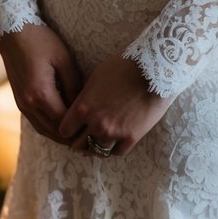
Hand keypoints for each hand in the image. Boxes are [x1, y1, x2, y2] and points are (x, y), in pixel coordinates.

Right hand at [0, 23, 83, 145]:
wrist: (14, 32)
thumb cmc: (41, 41)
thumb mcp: (64, 59)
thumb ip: (74, 84)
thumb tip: (82, 105)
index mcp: (40, 94)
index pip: (63, 122)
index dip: (79, 129)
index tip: (94, 129)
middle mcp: (28, 104)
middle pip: (52, 131)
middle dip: (70, 136)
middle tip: (90, 137)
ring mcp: (21, 104)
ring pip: (43, 129)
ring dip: (59, 134)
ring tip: (78, 133)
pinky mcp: (19, 101)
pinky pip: (36, 121)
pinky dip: (49, 126)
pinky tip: (62, 122)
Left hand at [57, 52, 172, 155]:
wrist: (153, 69)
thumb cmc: (123, 66)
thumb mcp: (96, 78)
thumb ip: (85, 97)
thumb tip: (79, 108)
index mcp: (83, 108)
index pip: (64, 130)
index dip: (68, 128)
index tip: (73, 126)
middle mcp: (95, 124)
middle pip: (78, 146)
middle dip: (80, 140)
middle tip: (85, 136)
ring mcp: (113, 133)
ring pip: (97, 152)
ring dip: (97, 145)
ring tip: (101, 139)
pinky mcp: (131, 138)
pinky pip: (117, 152)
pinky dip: (114, 147)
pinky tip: (116, 139)